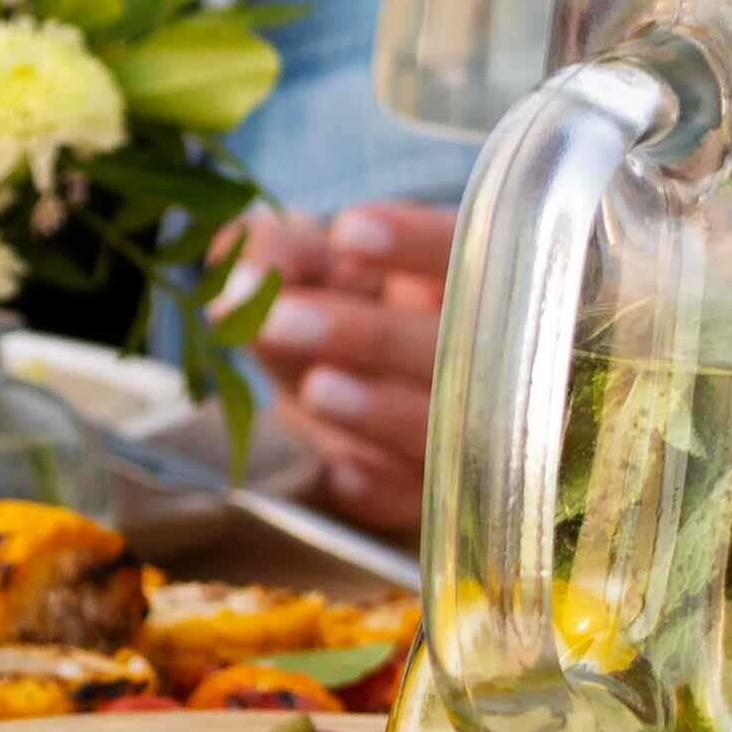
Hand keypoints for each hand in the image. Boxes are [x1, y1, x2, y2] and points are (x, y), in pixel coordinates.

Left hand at [233, 196, 445, 535]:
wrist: (359, 401)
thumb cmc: (348, 309)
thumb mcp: (320, 268)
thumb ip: (283, 251)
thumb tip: (240, 245)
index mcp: (477, 281)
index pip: (470, 254)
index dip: (417, 243)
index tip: (347, 232)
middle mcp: (492, 358)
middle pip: (455, 350)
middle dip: (369, 335)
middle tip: (276, 321)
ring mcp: (470, 434)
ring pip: (444, 429)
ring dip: (381, 411)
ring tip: (314, 389)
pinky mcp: (430, 494)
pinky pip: (417, 499)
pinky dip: (382, 487)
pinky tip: (342, 471)